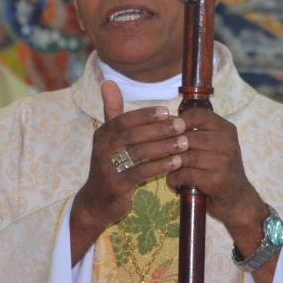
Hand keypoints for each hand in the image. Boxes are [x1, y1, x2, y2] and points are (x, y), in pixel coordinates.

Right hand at [71, 82, 187, 254]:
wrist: (97, 201)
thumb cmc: (109, 164)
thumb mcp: (108, 138)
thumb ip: (112, 111)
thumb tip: (108, 81)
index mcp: (102, 133)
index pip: (125, 119)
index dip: (146, 115)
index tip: (168, 111)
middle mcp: (102, 148)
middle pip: (134, 135)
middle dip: (160, 129)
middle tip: (182, 125)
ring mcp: (107, 168)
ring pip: (139, 153)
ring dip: (164, 147)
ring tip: (184, 143)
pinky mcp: (116, 185)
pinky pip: (141, 173)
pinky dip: (160, 166)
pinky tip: (176, 163)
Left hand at [165, 108, 263, 230]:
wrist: (237, 198)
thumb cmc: (219, 168)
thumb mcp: (215, 145)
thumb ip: (196, 132)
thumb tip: (165, 121)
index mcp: (226, 129)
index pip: (199, 115)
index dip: (178, 120)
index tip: (164, 128)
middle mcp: (227, 143)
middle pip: (188, 137)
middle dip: (169, 145)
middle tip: (156, 151)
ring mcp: (223, 162)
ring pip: (186, 156)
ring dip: (170, 163)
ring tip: (163, 167)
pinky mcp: (216, 181)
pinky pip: (186, 175)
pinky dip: (174, 178)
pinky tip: (172, 181)